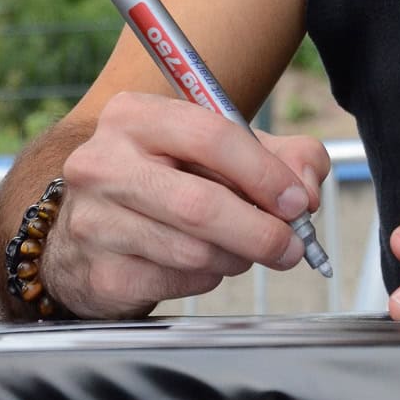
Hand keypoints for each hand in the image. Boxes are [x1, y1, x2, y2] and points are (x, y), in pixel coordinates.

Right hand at [43, 91, 330, 317]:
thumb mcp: (225, 149)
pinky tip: (203, 262)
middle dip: (260, 231)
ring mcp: (94, 222)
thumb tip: (306, 190)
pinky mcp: (98, 273)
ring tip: (244, 248)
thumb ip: (283, 154)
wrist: (92, 227)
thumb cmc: (170, 177)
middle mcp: (103, 164)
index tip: (297, 202)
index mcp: (135, 116)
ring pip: (192, 251)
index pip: (212, 137)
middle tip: (291, 246)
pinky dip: (206, 279)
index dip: (265, 173)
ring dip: (236, 257)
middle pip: (200, 204)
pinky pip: (175, 283)